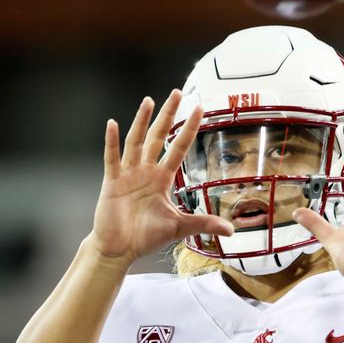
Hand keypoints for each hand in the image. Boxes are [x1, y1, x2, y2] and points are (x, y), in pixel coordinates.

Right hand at [86, 90, 233, 265]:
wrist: (119, 249)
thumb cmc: (146, 236)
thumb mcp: (179, 228)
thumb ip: (203, 223)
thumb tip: (231, 230)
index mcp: (162, 179)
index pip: (178, 148)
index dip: (188, 129)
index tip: (200, 108)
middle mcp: (146, 171)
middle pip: (158, 137)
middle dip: (168, 115)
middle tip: (177, 93)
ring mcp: (128, 174)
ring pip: (136, 142)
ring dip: (141, 121)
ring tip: (149, 101)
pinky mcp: (112, 182)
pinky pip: (112, 158)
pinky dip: (112, 142)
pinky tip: (113, 124)